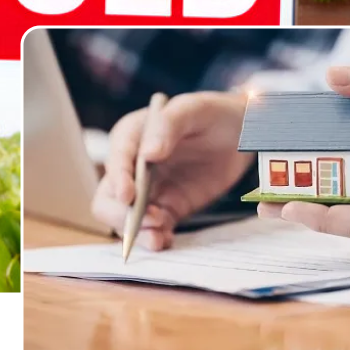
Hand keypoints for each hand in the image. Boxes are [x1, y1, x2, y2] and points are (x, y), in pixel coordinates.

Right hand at [92, 91, 253, 249]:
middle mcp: (133, 166)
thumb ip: (167, 126)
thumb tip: (147, 154)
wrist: (240, 132)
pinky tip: (166, 239)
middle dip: (121, 214)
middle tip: (149, 220)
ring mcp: (149, 190)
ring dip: (137, 231)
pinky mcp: (168, 207)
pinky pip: (153, 228)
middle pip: (109, 196)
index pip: (116, 159)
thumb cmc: (211, 113)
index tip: (128, 197)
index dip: (118, 179)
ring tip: (159, 235)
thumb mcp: (191, 109)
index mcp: (132, 135)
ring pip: (126, 218)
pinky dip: (155, 238)